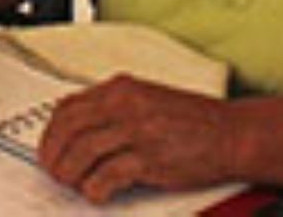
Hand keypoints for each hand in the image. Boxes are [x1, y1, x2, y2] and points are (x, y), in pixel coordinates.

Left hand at [39, 75, 238, 203]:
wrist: (233, 134)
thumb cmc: (194, 121)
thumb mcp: (147, 100)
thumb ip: (114, 110)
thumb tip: (78, 133)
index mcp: (120, 88)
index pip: (68, 107)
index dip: (51, 132)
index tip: (49, 149)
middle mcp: (124, 105)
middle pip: (69, 129)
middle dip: (54, 154)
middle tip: (54, 172)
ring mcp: (137, 131)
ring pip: (82, 152)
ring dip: (70, 174)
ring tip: (72, 185)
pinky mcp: (150, 158)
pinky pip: (107, 175)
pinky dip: (95, 188)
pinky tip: (96, 194)